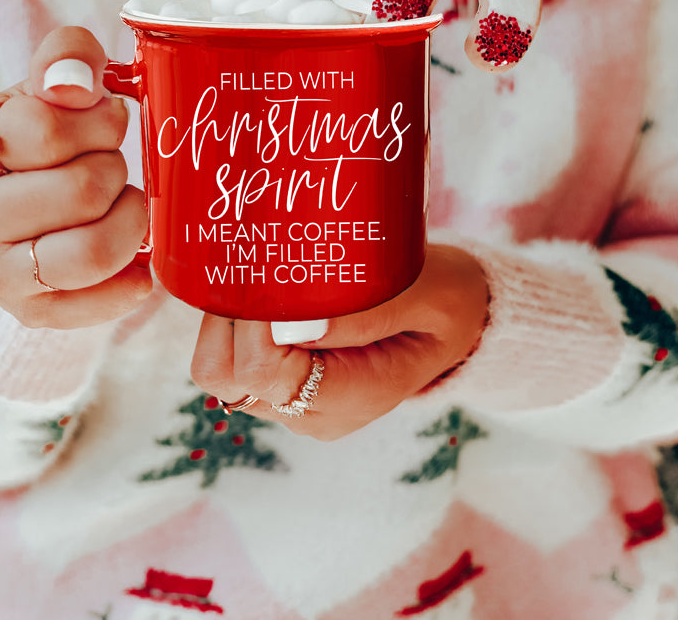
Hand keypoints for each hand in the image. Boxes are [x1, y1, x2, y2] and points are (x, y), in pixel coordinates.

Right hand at [0, 27, 150, 328]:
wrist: (14, 196)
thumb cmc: (37, 135)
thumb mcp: (45, 84)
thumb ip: (64, 58)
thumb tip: (74, 84)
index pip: (46, 128)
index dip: (98, 120)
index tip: (104, 119)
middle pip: (80, 191)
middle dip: (116, 167)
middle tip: (113, 162)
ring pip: (89, 252)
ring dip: (130, 221)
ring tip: (126, 203)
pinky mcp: (24, 311)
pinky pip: (93, 305)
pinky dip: (131, 282)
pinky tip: (139, 260)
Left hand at [190, 245, 488, 438]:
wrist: (458, 321)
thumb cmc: (448, 301)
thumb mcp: (426, 296)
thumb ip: (368, 313)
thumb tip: (294, 323)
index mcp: (351, 398)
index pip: (265, 374)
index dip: (252, 323)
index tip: (264, 272)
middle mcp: (312, 412)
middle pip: (227, 377)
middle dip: (226, 318)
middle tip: (251, 265)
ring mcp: (294, 401)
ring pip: (220, 368)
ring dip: (226, 318)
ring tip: (257, 271)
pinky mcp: (284, 382)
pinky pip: (234, 357)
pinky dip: (235, 321)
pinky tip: (262, 287)